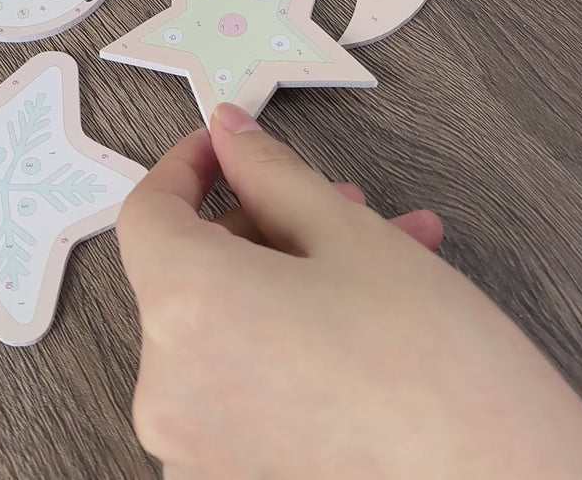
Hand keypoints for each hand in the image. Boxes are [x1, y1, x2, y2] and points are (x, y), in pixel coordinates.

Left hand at [117, 106, 581, 479]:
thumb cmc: (434, 364)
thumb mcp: (351, 236)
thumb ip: (272, 174)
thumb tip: (231, 135)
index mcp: (182, 310)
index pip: (147, 214)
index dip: (187, 167)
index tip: (228, 144)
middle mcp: (167, 388)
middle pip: (193, 274)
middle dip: (269, 225)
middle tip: (343, 201)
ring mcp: (195, 449)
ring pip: (229, 328)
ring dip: (293, 280)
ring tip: (386, 257)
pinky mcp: (232, 479)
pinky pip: (245, 385)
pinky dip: (289, 342)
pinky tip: (368, 321)